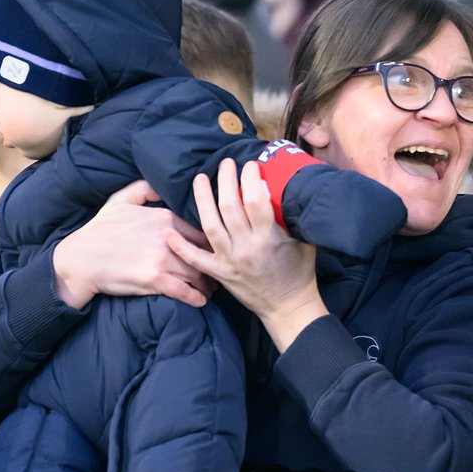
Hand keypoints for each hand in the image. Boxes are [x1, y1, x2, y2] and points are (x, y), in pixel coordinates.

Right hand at [51, 179, 216, 308]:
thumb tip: (160, 187)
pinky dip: (196, 298)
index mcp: (164, 218)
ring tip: (211, 289)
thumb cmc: (99, 230)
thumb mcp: (120, 200)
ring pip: (197, 273)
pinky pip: (184, 291)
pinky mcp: (155, 280)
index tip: (214, 250)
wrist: (82, 259)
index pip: (198, 230)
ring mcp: (162, 260)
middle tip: (218, 272)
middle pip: (201, 253)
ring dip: (207, 284)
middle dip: (212, 264)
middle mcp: (168, 238)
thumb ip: (144, 189)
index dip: (208, 242)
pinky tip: (201, 301)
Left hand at [167, 159, 325, 351]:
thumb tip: (284, 187)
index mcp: (268, 238)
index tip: (251, 166)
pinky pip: (195, 259)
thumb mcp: (303, 241)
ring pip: (210, 226)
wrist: (287, 307)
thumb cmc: (299, 272)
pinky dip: (181, 247)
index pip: (256, 201)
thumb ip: (292, 217)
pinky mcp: (219, 273)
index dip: (251, 179)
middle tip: (225, 164)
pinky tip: (168, 232)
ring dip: (202, 200)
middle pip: (229, 207)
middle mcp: (246, 248)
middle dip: (226, 181)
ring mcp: (229, 261)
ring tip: (199, 179)